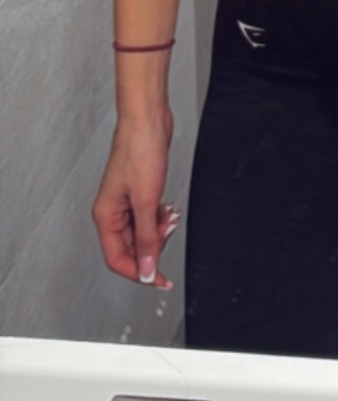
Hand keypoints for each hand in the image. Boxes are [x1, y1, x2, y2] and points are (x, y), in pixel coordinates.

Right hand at [91, 114, 180, 290]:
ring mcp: (125, 202)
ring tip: (169, 215)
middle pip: (131, 248)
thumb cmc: (140, 151)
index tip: (159, 279)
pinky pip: (148, 218)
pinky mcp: (138, 193)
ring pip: (142, 233)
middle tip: (168, 231)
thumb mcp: (146, 201)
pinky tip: (167, 207)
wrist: (148, 121)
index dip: (138, 272)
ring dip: (158, 230)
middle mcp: (112, 212)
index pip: (117, 260)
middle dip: (153, 245)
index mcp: (105, 216)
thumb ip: (147, 238)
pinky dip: (160, 217)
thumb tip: (146, 269)